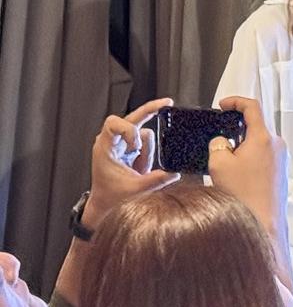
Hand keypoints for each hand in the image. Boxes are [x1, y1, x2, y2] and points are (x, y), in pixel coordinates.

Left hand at [82, 98, 178, 226]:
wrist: (105, 203)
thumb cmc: (111, 195)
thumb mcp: (135, 189)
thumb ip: (155, 180)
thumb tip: (174, 173)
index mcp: (105, 147)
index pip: (113, 123)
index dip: (128, 129)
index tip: (136, 146)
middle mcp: (112, 141)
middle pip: (131, 117)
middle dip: (150, 111)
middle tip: (167, 104)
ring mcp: (121, 143)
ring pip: (144, 134)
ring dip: (148, 152)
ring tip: (139, 169)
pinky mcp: (129, 148)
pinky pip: (146, 143)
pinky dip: (149, 155)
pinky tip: (140, 167)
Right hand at [208, 96, 288, 232]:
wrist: (263, 223)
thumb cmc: (243, 194)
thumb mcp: (219, 163)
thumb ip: (218, 144)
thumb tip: (223, 142)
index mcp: (264, 138)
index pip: (253, 107)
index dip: (236, 101)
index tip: (223, 105)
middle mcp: (278, 146)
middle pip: (256, 126)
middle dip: (236, 130)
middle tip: (219, 140)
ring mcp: (282, 160)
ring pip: (259, 143)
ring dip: (242, 147)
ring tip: (226, 163)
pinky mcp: (281, 173)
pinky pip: (264, 157)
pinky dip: (249, 158)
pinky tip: (237, 174)